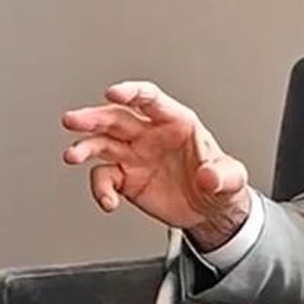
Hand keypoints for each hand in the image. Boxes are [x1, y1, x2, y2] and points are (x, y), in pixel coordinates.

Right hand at [61, 80, 249, 248]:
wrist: (210, 211)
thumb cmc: (221, 183)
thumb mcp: (232, 179)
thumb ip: (223, 176)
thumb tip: (209, 177)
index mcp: (176, 122)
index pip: (151, 100)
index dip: (132, 93)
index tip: (113, 92)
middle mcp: (150, 134)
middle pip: (117, 118)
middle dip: (94, 117)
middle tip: (73, 120)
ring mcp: (134, 155)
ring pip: (101, 143)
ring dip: (84, 147)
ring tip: (72, 155)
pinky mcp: (125, 178)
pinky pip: (104, 177)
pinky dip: (100, 189)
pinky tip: (108, 201)